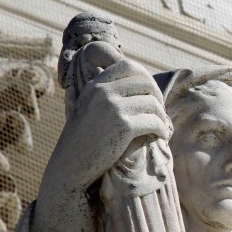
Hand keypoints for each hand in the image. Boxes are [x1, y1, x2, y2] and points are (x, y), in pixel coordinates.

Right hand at [41, 58, 170, 197]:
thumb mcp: (88, 106)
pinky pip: (154, 121)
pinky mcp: (124, 127)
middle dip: (157, 97)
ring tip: (160, 126)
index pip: (129, 66)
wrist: (70, 165)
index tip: (150, 93)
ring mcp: (114, 108)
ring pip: (153, 103)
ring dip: (161, 115)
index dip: (145, 77)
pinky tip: (160, 135)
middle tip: (159, 111)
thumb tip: (132, 81)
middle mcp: (104, 92)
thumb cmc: (82, 138)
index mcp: (95, 85)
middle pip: (146, 83)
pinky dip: (161, 129)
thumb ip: (105, 92)